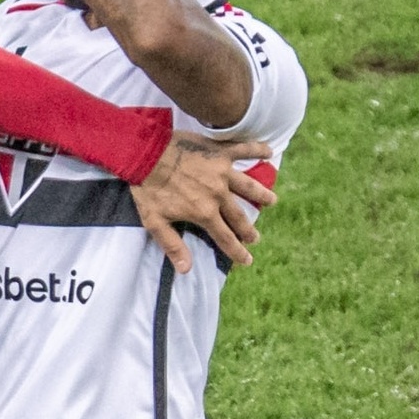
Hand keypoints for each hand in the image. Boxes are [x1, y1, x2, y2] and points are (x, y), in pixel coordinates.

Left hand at [130, 134, 275, 272]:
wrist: (146, 153)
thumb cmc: (148, 189)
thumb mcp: (155, 223)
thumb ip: (173, 246)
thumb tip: (186, 269)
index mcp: (204, 212)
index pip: (225, 237)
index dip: (236, 251)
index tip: (247, 260)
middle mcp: (218, 194)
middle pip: (238, 215)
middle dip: (248, 229)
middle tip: (255, 238)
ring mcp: (222, 171)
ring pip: (248, 186)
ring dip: (261, 194)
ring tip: (272, 201)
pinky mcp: (220, 152)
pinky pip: (244, 150)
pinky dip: (258, 149)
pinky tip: (270, 151)